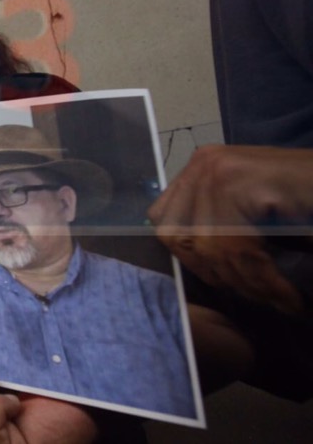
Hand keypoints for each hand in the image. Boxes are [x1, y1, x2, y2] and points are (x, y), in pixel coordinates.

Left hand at [148, 145, 312, 314]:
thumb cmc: (309, 200)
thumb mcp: (254, 209)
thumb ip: (220, 225)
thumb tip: (197, 265)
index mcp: (201, 166)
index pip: (164, 219)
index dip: (191, 257)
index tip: (224, 279)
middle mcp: (203, 163)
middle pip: (178, 235)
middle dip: (217, 273)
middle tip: (256, 294)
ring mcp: (219, 169)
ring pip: (209, 247)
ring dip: (248, 283)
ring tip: (280, 299)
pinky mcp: (241, 182)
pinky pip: (238, 246)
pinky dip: (265, 279)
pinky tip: (289, 296)